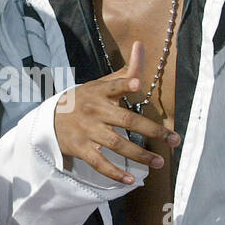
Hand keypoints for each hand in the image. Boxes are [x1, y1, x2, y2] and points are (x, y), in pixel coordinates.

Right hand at [52, 41, 180, 184]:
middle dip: (151, 130)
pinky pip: (99, 163)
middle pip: (126, 120)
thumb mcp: (100, 84)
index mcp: (100, 92)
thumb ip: (125, 71)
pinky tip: (130, 180)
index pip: (114, 86)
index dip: (125, 84)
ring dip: (139, 155)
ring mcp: (87, 131)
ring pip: (116, 144)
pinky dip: (114, 173)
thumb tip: (140, 45)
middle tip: (173, 140)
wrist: (51, 119)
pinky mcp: (81, 149)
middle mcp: (95, 111)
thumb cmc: (85, 100)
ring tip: (159, 163)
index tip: (138, 84)